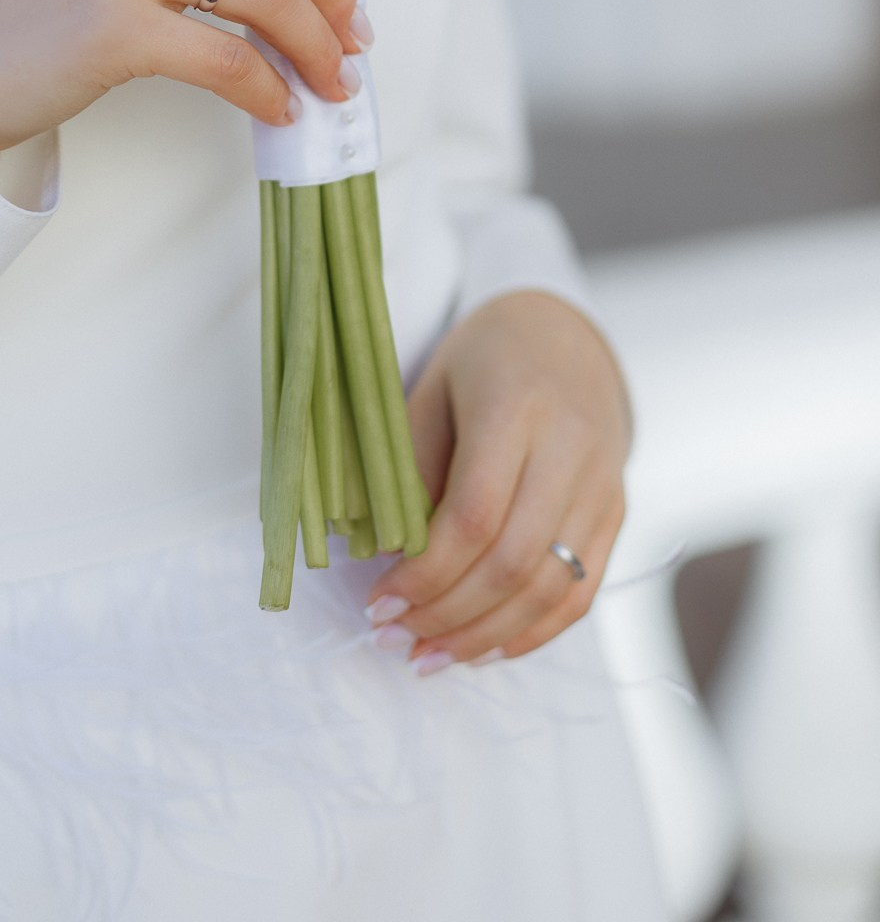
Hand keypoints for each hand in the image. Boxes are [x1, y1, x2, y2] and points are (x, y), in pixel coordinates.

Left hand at [364, 291, 631, 670]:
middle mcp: (573, 449)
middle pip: (514, 561)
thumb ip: (410, 465)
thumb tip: (384, 553)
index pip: (476, 514)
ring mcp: (604, 485)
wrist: (566, 336)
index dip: (426, 572)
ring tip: (427, 657)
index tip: (377, 599)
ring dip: (484, 636)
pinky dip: (531, 632)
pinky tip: (482, 649)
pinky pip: (581, 591)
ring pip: (552, 588)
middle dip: (447, 615)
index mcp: (518, 406)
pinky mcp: (616, 512)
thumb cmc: (482, 360)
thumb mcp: (431, 388)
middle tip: (389, 638)